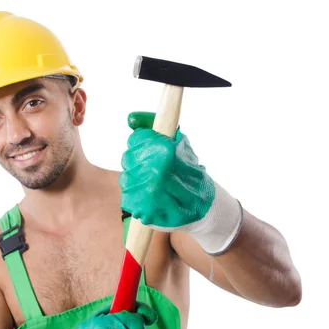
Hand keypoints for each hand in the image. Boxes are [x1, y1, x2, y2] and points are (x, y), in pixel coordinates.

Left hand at [119, 111, 242, 254]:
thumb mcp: (180, 143)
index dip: (142, 144)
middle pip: (128, 158)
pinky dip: (136, 196)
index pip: (135, 140)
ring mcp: (148, 194)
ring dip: (136, 179)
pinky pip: (127, 197)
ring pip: (126, 178)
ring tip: (153, 184)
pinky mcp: (142, 211)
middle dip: (138, 161)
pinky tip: (149, 196)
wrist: (203, 207)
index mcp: (165, 152)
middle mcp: (155, 173)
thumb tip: (130, 118)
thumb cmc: (190, 172)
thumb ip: (155, 127)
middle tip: (153, 169)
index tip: (150, 150)